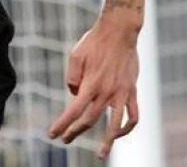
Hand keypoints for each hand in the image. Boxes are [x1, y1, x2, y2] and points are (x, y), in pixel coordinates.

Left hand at [48, 19, 139, 158]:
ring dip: (108, 142)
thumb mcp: (75, 56)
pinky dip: (128, 127)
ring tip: (100, 154)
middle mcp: (107, 92)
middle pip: (89, 120)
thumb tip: (75, 95)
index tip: (52, 135)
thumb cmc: (94, 42)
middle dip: (75, 132)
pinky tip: (120, 133)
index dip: (63, 125)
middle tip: (64, 140)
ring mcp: (122, 93)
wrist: (120, 31)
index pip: (73, 111)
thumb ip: (72, 78)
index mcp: (90, 85)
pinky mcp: (132, 91)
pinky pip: (134, 115)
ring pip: (115, 125)